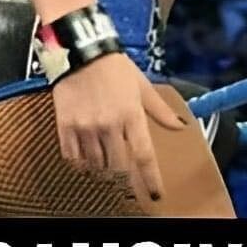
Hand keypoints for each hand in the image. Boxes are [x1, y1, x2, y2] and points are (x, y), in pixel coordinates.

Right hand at [51, 52, 186, 206]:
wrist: (82, 52)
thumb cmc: (116, 68)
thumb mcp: (141, 85)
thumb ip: (160, 110)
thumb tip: (181, 126)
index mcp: (131, 115)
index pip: (144, 155)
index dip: (151, 179)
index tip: (156, 195)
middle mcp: (109, 125)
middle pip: (118, 166)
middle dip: (123, 174)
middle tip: (124, 173)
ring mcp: (86, 127)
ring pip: (95, 164)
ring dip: (102, 167)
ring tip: (104, 159)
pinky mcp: (65, 127)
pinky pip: (73, 157)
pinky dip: (80, 162)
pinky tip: (85, 156)